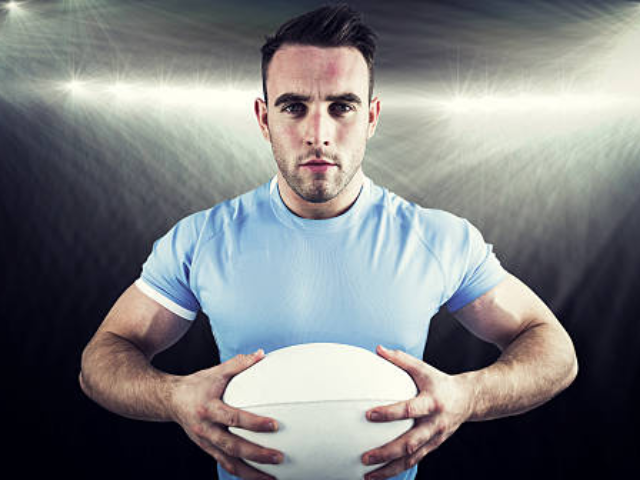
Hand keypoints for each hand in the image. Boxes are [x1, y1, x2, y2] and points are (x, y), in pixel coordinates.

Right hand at [171, 349, 283, 479]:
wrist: (170, 400)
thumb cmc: (198, 384)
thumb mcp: (216, 371)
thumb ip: (239, 364)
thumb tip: (261, 354)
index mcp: (208, 408)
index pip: (233, 418)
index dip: (253, 423)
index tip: (274, 425)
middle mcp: (205, 429)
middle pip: (232, 446)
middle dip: (256, 454)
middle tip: (279, 457)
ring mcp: (205, 442)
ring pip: (229, 463)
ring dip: (251, 473)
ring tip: (274, 479)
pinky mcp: (207, 449)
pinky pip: (225, 465)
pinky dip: (242, 474)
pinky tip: (259, 477)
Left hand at [360, 345, 472, 479]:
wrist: (468, 400)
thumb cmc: (439, 382)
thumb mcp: (423, 368)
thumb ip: (400, 359)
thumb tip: (377, 349)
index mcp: (431, 402)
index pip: (409, 410)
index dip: (389, 413)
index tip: (368, 415)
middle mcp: (434, 424)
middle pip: (410, 442)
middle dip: (387, 452)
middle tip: (365, 457)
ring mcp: (434, 439)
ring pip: (412, 459)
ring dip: (389, 469)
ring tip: (368, 475)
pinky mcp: (433, 447)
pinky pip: (414, 462)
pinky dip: (397, 471)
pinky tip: (380, 475)